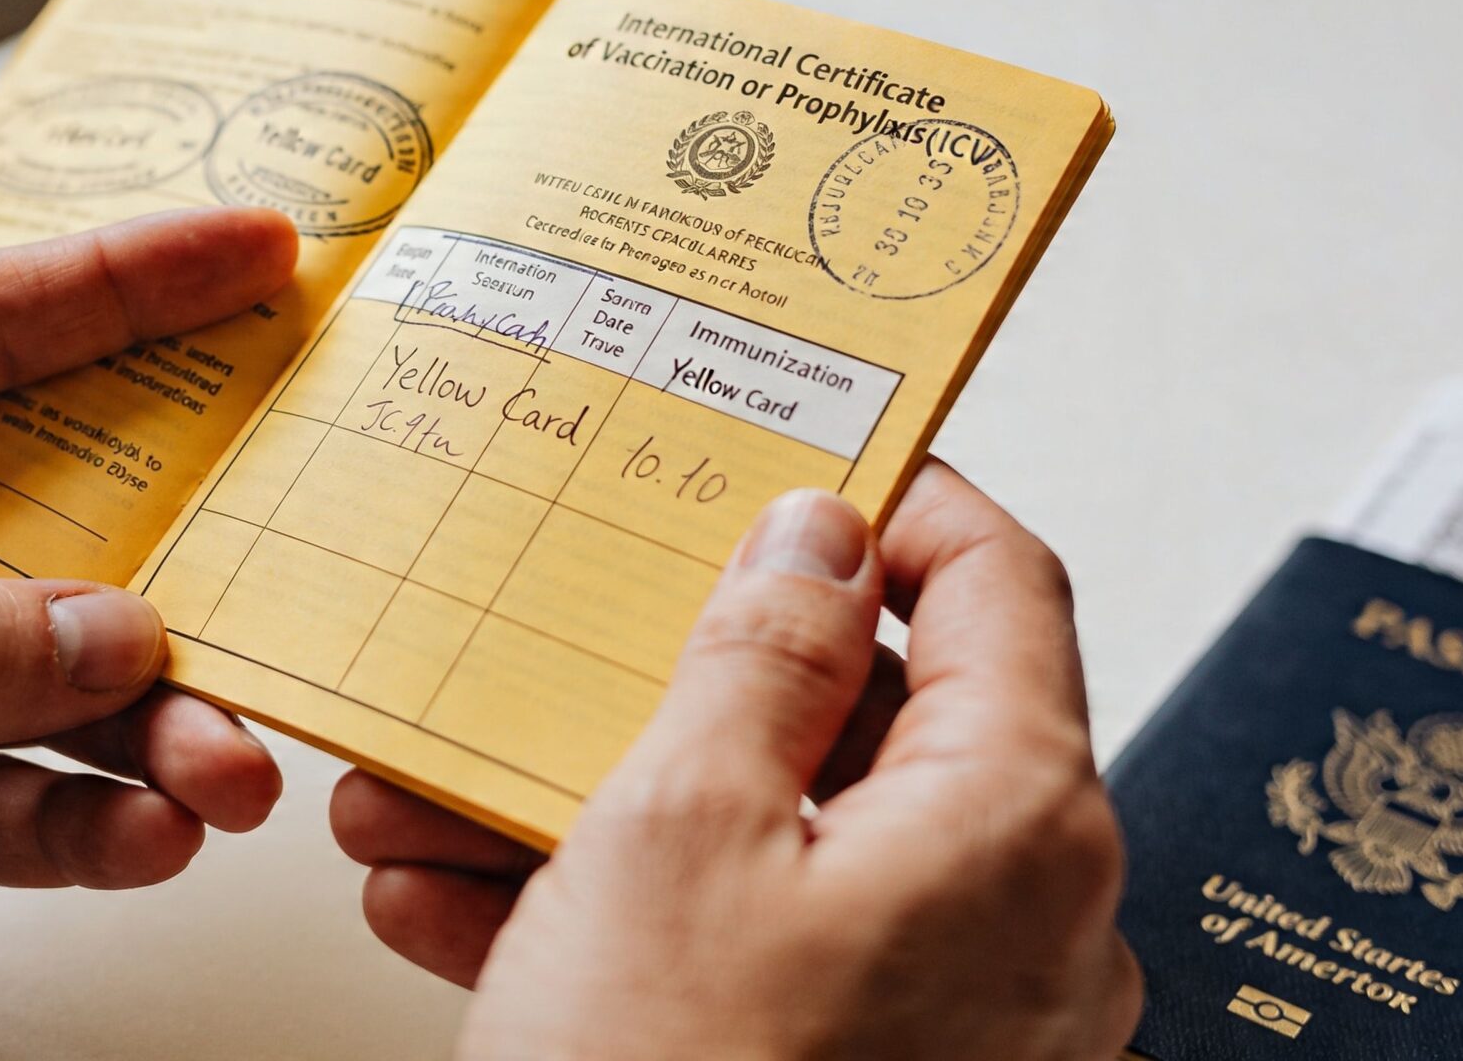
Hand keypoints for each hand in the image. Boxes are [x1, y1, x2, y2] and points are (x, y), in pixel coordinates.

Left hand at [0, 208, 298, 1059]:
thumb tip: (104, 632)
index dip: (116, 284)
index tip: (251, 254)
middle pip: (32, 518)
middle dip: (170, 551)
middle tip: (294, 556)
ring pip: (31, 681)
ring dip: (139, 727)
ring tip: (218, 774)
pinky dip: (71, 822)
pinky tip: (128, 839)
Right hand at [331, 463, 1140, 1059]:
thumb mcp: (677, 826)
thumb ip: (759, 651)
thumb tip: (818, 529)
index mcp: (1014, 818)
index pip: (997, 581)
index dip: (895, 498)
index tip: (798, 458)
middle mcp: (1024, 917)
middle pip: (862, 722)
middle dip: (670, 684)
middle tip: (561, 641)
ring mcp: (961, 1017)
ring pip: (779, 850)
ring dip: (603, 811)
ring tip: (438, 800)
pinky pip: (760, 959)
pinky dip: (627, 923)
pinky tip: (463, 908)